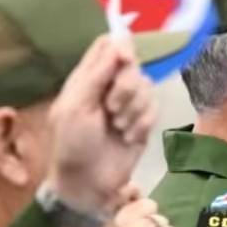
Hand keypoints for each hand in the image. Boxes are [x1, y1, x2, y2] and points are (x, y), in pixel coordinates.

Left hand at [44, 35, 156, 215]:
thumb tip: (119, 43)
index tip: (125, 60)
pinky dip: (142, 123)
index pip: (108, 45)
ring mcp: (127, 104)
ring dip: (133, 108)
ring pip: (147, 86)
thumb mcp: (76, 106)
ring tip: (117, 127)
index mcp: (87, 78)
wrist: (87, 183)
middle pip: (133, 64)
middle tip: (111, 107)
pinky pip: (154, 108)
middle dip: (126, 86)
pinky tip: (128, 137)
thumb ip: (96, 73)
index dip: (120, 46)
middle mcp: (109, 86)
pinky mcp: (142, 122)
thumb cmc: (73, 144)